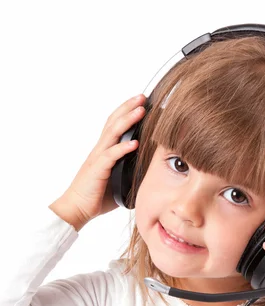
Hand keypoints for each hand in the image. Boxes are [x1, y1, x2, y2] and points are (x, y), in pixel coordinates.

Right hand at [61, 94, 146, 223]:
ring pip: (112, 133)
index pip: (114, 125)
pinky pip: (111, 156)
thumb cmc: (96, 197)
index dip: (126, 112)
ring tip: (141, 110)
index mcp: (104, 151)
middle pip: (113, 122)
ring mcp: (98, 158)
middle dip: (128, 107)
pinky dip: (123, 148)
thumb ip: (129, 171)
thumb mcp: (118, 181)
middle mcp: (100, 150)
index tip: (140, 102)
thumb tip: (147, 171)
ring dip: (127, 120)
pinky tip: (134, 143)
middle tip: (143, 97)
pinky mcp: (98, 170)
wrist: (76, 209)